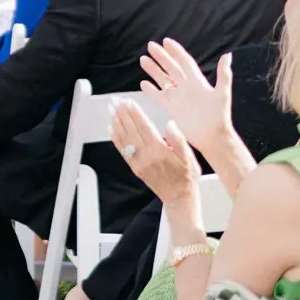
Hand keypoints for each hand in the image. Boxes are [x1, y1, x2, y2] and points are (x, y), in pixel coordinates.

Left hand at [110, 97, 201, 212]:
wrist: (179, 198)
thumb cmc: (187, 176)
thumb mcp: (189, 157)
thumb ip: (178, 139)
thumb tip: (169, 123)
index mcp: (160, 151)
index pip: (144, 127)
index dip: (135, 113)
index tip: (128, 102)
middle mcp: (146, 156)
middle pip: (131, 130)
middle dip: (122, 113)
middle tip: (115, 101)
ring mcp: (138, 163)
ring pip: (124, 139)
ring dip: (116, 123)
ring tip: (111, 109)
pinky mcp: (135, 168)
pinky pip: (122, 151)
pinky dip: (115, 138)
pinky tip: (111, 128)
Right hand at [139, 40, 232, 158]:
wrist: (212, 137)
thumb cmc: (220, 116)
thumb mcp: (223, 93)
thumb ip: (224, 74)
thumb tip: (227, 55)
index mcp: (197, 82)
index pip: (184, 62)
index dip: (176, 51)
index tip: (166, 41)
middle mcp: (186, 87)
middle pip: (171, 68)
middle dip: (161, 57)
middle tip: (150, 46)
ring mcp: (178, 98)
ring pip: (163, 80)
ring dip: (153, 70)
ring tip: (143, 60)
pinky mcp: (172, 109)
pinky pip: (159, 97)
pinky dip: (151, 90)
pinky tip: (143, 84)